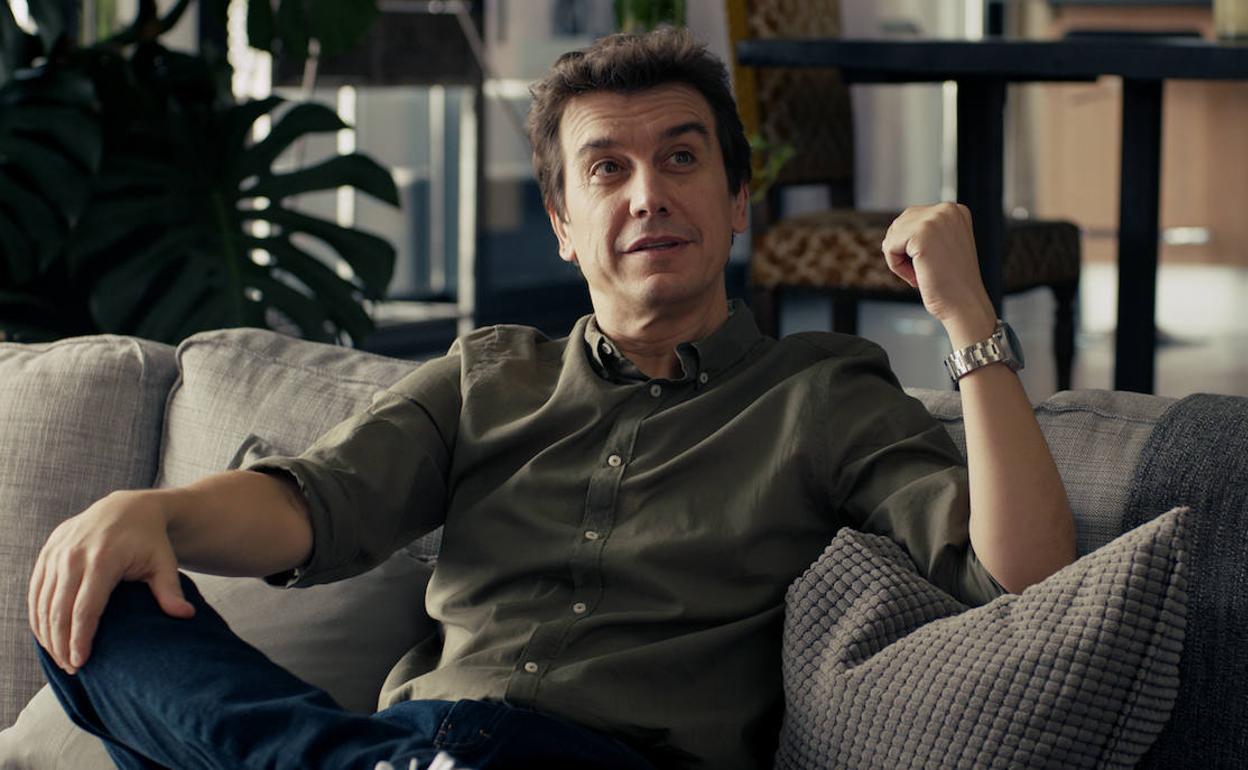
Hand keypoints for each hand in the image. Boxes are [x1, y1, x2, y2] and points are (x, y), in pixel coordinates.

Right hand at [28, 490, 194, 673]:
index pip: (84, 608)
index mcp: (103, 559)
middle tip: (71, 668)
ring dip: (46, 634)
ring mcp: (57, 552)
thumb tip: (186, 616)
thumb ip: (170, 590)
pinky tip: (46, 635)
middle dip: (61, 644)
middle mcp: (74, 555)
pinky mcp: (47, 552)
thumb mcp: (164, 562)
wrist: (127, 507)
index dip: (79, 639)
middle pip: (58, 610)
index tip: (81, 662)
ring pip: (42, 602)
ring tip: (59, 657)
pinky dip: (37, 615)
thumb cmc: (149, 539)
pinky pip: (35, 590)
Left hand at [881, 203, 996, 345]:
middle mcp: (947, 209)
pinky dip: (896, 266)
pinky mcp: (921, 233)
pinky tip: (917, 277)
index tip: (935, 263)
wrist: (964, 305)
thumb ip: (926, 231)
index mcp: (954, 210)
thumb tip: (895, 228)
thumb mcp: (942, 246)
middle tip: (926, 271)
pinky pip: (889, 246)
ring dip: (900, 259)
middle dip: (904, 251)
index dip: (913, 246)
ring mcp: (935, 219)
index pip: (912, 219)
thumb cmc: (951, 283)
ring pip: (893, 235)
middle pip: (900, 224)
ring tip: (923, 273)